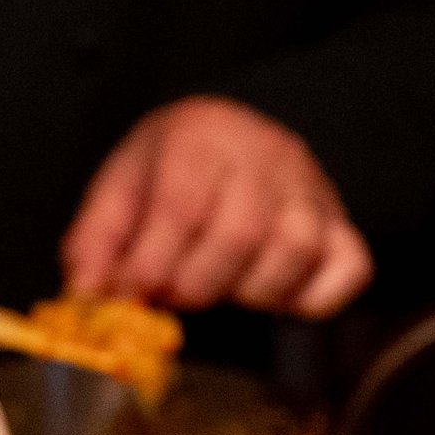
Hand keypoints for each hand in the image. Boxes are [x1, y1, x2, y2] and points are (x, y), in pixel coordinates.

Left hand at [62, 97, 372, 317]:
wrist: (228, 138)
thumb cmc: (168, 171)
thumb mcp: (119, 189)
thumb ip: (96, 241)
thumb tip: (87, 294)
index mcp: (200, 136)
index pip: (182, 205)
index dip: (152, 262)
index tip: (132, 291)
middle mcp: (265, 155)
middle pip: (240, 233)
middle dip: (195, 283)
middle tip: (172, 294)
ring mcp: (310, 189)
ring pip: (295, 250)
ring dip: (249, 291)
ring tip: (220, 288)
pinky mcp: (341, 225)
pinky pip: (347, 269)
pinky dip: (311, 298)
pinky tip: (271, 295)